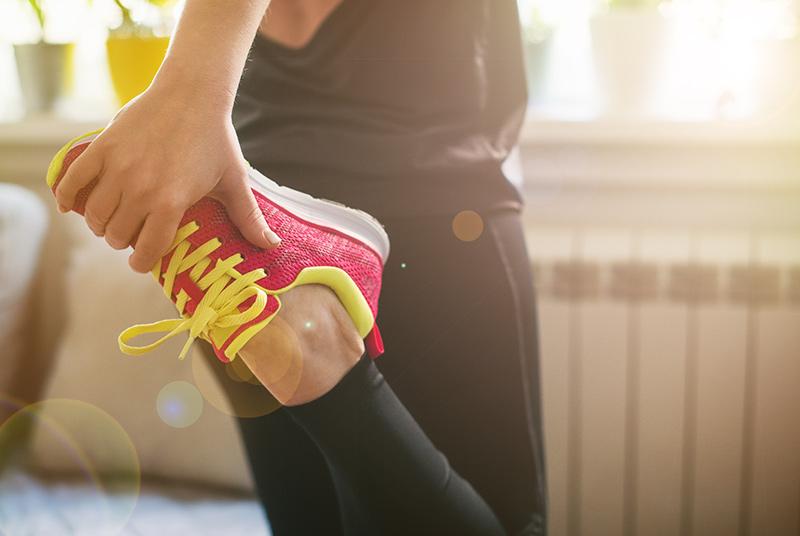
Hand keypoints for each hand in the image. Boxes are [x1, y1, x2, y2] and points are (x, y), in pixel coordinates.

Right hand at [55, 80, 279, 273]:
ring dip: (99, 225)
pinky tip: (72, 206)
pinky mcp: (102, 148)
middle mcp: (141, 189)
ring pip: (95, 214)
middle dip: (122, 242)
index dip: (142, 261)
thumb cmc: (216, 140)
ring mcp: (118, 168)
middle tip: (130, 235)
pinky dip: (67, 198)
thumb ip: (249, 218)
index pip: (148, 249)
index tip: (143, 260)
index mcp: (171, 202)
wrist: (192, 94)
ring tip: (109, 222)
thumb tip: (271, 247)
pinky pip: (72, 181)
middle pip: (117, 235)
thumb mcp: (234, 181)